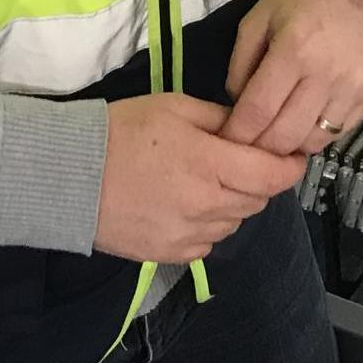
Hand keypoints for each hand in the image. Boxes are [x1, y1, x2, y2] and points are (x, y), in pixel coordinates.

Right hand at [94, 94, 307, 264]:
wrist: (70, 175)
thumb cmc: (123, 131)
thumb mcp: (174, 107)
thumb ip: (220, 118)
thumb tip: (249, 127)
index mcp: (210, 164)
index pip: (272, 175)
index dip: (290, 166)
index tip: (292, 155)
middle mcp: (206, 206)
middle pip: (257, 200)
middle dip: (259, 180)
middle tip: (242, 160)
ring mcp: (189, 235)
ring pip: (235, 222)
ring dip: (234, 202)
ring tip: (209, 180)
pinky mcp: (171, 255)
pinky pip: (209, 242)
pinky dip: (210, 224)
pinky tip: (188, 204)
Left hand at [221, 0, 362, 156]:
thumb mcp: (259, 17)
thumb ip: (240, 63)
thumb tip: (236, 105)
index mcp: (293, 50)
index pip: (258, 111)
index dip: (237, 134)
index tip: (224, 141)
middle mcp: (325, 75)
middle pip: (284, 136)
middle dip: (259, 148)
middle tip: (246, 144)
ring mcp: (351, 89)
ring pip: (311, 143)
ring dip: (288, 147)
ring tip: (274, 135)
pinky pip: (336, 135)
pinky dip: (314, 138)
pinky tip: (302, 124)